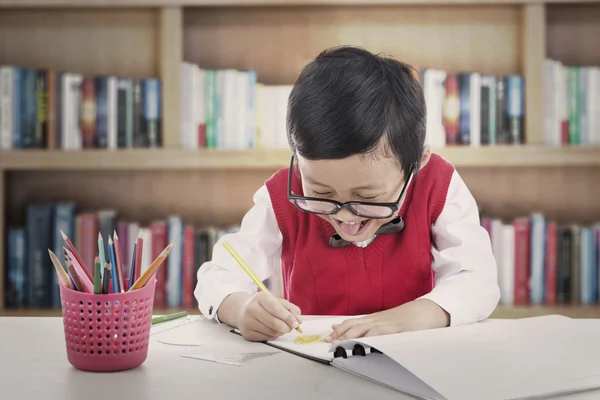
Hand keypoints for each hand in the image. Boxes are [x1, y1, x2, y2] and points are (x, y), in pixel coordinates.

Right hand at [237, 291, 302, 341]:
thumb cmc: (263, 306)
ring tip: (281, 328)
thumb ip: (290, 309)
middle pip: (274, 323)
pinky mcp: (247, 333)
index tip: (296, 323)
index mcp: (260, 297)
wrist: (242, 311)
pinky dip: (273, 336)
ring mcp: (247, 322)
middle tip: (290, 327)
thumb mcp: (277, 301)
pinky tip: (272, 330)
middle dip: (287, 327)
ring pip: (272, 332)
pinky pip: (266, 338)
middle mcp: (251, 309)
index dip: (288, 317)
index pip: (276, 309)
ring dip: (281, 332)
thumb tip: (299, 320)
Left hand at [325, 299, 448, 342]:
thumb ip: (366, 325)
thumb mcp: (383, 321)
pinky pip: (385, 333)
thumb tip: (342, 327)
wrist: (425, 310)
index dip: (340, 330)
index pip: (352, 323)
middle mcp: (378, 320)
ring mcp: (388, 323)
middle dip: (342, 335)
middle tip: (330, 342)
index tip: (328, 337)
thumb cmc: (405, 318)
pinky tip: (368, 342)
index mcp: (373, 319)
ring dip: (354, 336)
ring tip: (343, 343)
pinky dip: (376, 337)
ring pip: (367, 329)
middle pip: (356, 326)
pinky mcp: (399, 329)